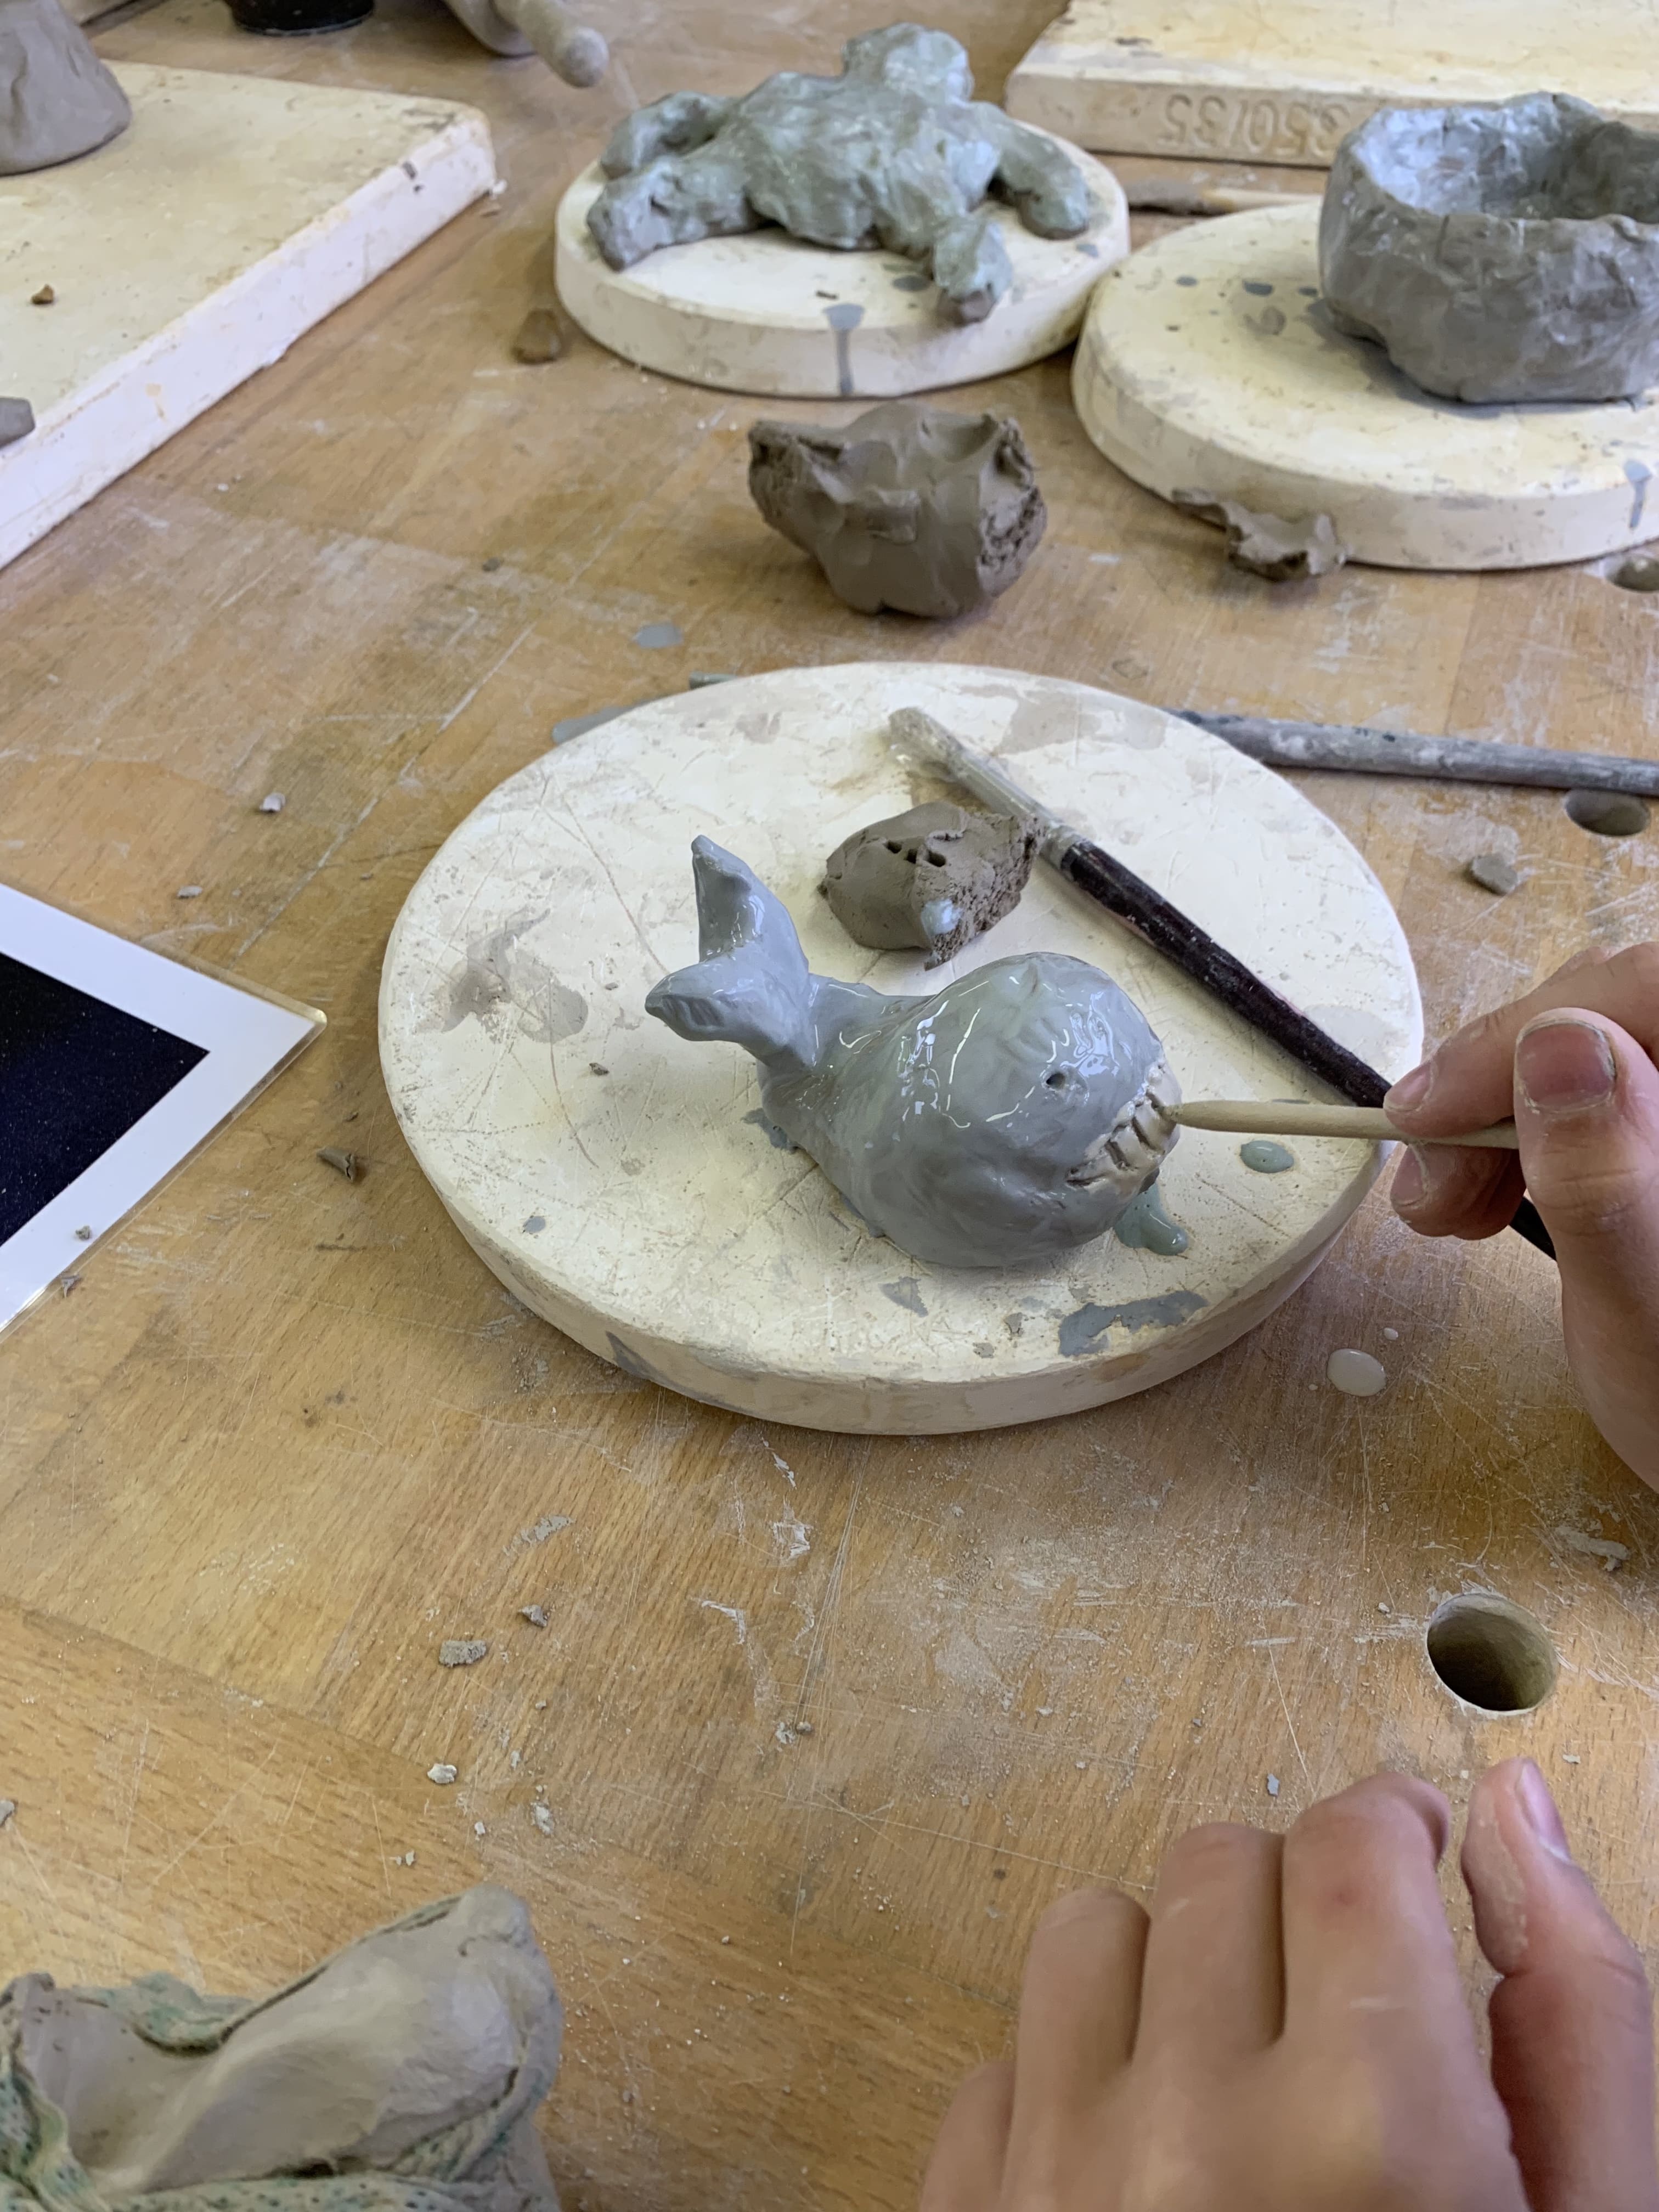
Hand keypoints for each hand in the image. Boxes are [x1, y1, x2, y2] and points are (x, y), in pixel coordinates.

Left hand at [921, 1764, 1655, 2211]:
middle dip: (1297, 1909)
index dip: (1392, 1836)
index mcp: (1373, 2135)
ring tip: (1242, 2079)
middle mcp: (1195, 2144)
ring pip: (1091, 1928)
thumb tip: (1518, 1806)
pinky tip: (1151, 2165)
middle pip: (1220, 1862)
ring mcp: (1058, 2187)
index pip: (1349, 1840)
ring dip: (1171, 1974)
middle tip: (1347, 2017)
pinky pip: (997, 2060)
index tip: (1409, 1866)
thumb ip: (1580, 2017)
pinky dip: (1074, 2083)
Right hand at [1383, 945, 1658, 1487]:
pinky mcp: (1658, 1149)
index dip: (1524, 1029)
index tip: (1426, 1113)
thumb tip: (1561, 1045)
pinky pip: (1599, 1095)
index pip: (1641, 989)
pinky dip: (1528, 1135)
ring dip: (1498, 1115)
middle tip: (1430, 1187)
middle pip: (1613, 1015)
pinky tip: (1493, 1196)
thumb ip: (1608, 1180)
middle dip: (1498, 1084)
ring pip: (1595, 1051)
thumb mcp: (1647, 1318)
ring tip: (1446, 1210)